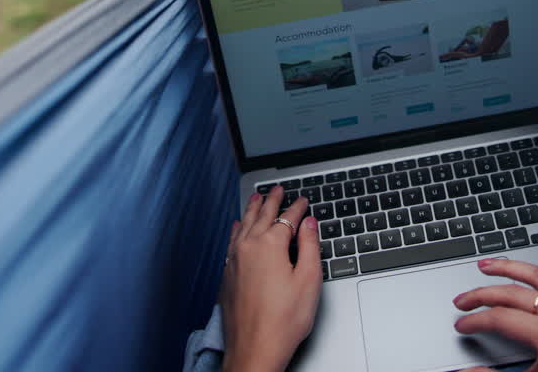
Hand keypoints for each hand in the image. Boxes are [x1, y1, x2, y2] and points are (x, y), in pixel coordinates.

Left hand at [221, 186, 322, 371]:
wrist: (255, 348)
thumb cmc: (283, 321)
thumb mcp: (308, 281)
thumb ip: (310, 247)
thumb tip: (309, 224)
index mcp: (269, 246)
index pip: (286, 218)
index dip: (297, 208)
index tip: (303, 201)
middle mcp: (248, 248)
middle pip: (261, 216)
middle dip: (272, 200)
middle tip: (278, 189)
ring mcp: (234, 260)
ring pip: (244, 225)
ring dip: (252, 209)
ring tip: (257, 198)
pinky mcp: (227, 274)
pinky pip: (232, 240)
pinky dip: (238, 228)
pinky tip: (238, 226)